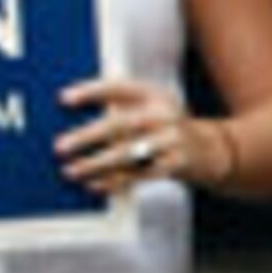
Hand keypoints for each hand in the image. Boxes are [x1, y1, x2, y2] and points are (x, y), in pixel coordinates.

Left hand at [60, 78, 201, 197]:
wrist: (211, 150)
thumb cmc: (165, 129)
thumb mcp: (151, 109)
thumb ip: (121, 107)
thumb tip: (71, 114)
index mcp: (155, 94)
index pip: (120, 87)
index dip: (91, 91)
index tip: (63, 98)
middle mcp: (165, 114)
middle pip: (121, 123)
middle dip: (87, 136)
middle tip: (60, 146)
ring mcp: (172, 141)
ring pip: (127, 153)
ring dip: (95, 163)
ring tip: (70, 170)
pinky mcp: (175, 165)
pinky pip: (138, 175)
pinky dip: (113, 181)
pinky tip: (93, 184)